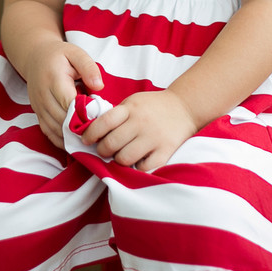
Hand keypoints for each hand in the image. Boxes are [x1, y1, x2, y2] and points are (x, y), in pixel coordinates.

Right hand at [24, 41, 102, 148]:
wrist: (35, 57)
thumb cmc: (59, 56)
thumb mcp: (76, 54)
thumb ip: (89, 68)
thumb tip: (99, 86)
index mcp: (54, 79)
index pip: (70, 103)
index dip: (85, 114)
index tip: (102, 119)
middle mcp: (43, 96)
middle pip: (63, 120)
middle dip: (82, 127)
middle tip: (101, 132)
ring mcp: (38, 107)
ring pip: (56, 129)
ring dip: (74, 136)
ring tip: (93, 139)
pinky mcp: (38, 115)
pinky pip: (50, 133)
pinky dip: (63, 140)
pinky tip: (77, 142)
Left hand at [80, 89, 198, 171]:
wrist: (184, 107)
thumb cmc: (152, 106)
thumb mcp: (132, 102)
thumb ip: (115, 115)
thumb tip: (92, 133)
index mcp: (131, 109)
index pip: (104, 122)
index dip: (91, 134)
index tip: (86, 140)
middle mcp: (141, 123)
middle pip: (111, 144)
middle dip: (102, 150)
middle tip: (104, 150)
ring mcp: (153, 138)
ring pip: (124, 158)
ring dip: (118, 160)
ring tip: (120, 156)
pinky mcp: (165, 151)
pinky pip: (143, 168)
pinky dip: (136, 168)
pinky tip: (137, 161)